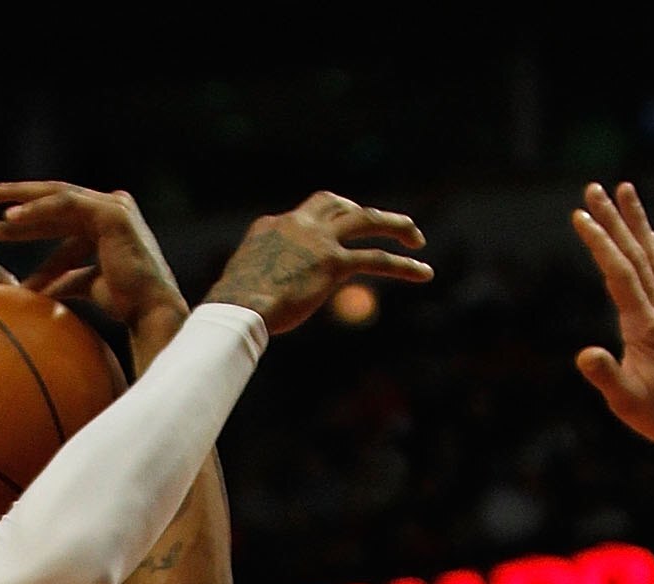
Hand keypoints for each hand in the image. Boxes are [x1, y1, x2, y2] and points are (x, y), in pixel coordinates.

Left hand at [0, 182, 183, 344]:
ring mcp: (112, 206)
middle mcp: (109, 208)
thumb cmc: (124, 305)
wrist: (149, 312)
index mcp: (103, 223)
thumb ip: (65, 280)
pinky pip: (67, 205)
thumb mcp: (86, 286)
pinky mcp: (111, 212)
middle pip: (54, 199)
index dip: (26, 221)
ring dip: (20, 198)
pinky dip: (39, 209)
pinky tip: (12, 218)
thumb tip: (36, 292)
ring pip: (56, 195)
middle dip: (16, 197)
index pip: (57, 216)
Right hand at [210, 192, 429, 336]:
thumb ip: (252, 285)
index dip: (317, 227)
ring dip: (395, 225)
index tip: (326, 242)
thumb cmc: (229, 310)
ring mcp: (318, 240)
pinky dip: (403, 266)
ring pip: (366, 219)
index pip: (301, 217)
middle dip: (359, 210)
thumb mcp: (238, 288)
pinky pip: (375, 259)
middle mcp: (298, 224)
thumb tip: (241, 309)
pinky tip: (424, 273)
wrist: (236, 310)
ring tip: (417, 237)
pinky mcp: (333, 263)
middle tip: (378, 223)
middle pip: (335, 203)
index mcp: (272, 226)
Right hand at [571, 181, 653, 455]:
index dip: (600, 242)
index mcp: (645, 325)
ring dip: (637, 222)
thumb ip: (606, 376)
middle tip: (594, 187)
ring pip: (653, 254)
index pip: (619, 272)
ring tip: (625, 192)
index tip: (580, 216)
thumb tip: (584, 355)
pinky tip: (651, 238)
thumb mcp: (628, 403)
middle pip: (636, 252)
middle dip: (613, 219)